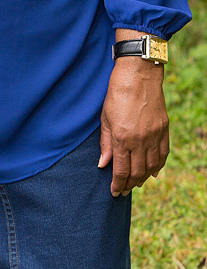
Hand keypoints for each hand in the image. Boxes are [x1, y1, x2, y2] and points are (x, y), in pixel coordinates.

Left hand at [99, 58, 168, 195]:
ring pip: (151, 166)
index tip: (114, 192)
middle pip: (137, 172)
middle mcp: (139, 140)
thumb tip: (103, 165)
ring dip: (143, 178)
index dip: (117, 184)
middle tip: (123, 191)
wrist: (138, 76)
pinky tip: (152, 171)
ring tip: (136, 183)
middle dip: (129, 185)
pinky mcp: (164, 130)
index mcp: (121, 138)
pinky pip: (163, 154)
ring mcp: (154, 136)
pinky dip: (158, 165)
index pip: (121, 170)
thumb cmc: (116, 95)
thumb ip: (105, 144)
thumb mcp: (105, 118)